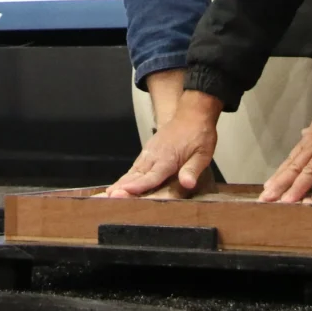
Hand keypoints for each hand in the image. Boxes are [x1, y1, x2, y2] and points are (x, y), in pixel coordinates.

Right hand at [106, 92, 220, 197]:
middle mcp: (155, 155)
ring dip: (121, 182)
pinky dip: (127, 175)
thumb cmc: (200, 134)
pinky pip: (136, 165)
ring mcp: (150, 152)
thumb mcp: (203, 153)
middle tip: (109, 197)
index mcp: (168, 158)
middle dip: (123, 187)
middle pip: (137, 175)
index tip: (123, 192)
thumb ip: (193, 169)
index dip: (137, 186)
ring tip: (109, 194)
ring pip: (133, 170)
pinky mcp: (149, 150)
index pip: (151, 176)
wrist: (193, 113)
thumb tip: (187, 184)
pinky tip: (120, 183)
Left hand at [260, 92, 311, 203]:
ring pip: (308, 172)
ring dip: (296, 188)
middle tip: (266, 199)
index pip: (290, 162)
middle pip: (294, 169)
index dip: (279, 176)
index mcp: (309, 141)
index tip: (267, 188)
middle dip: (280, 185)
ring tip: (285, 202)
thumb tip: (304, 135)